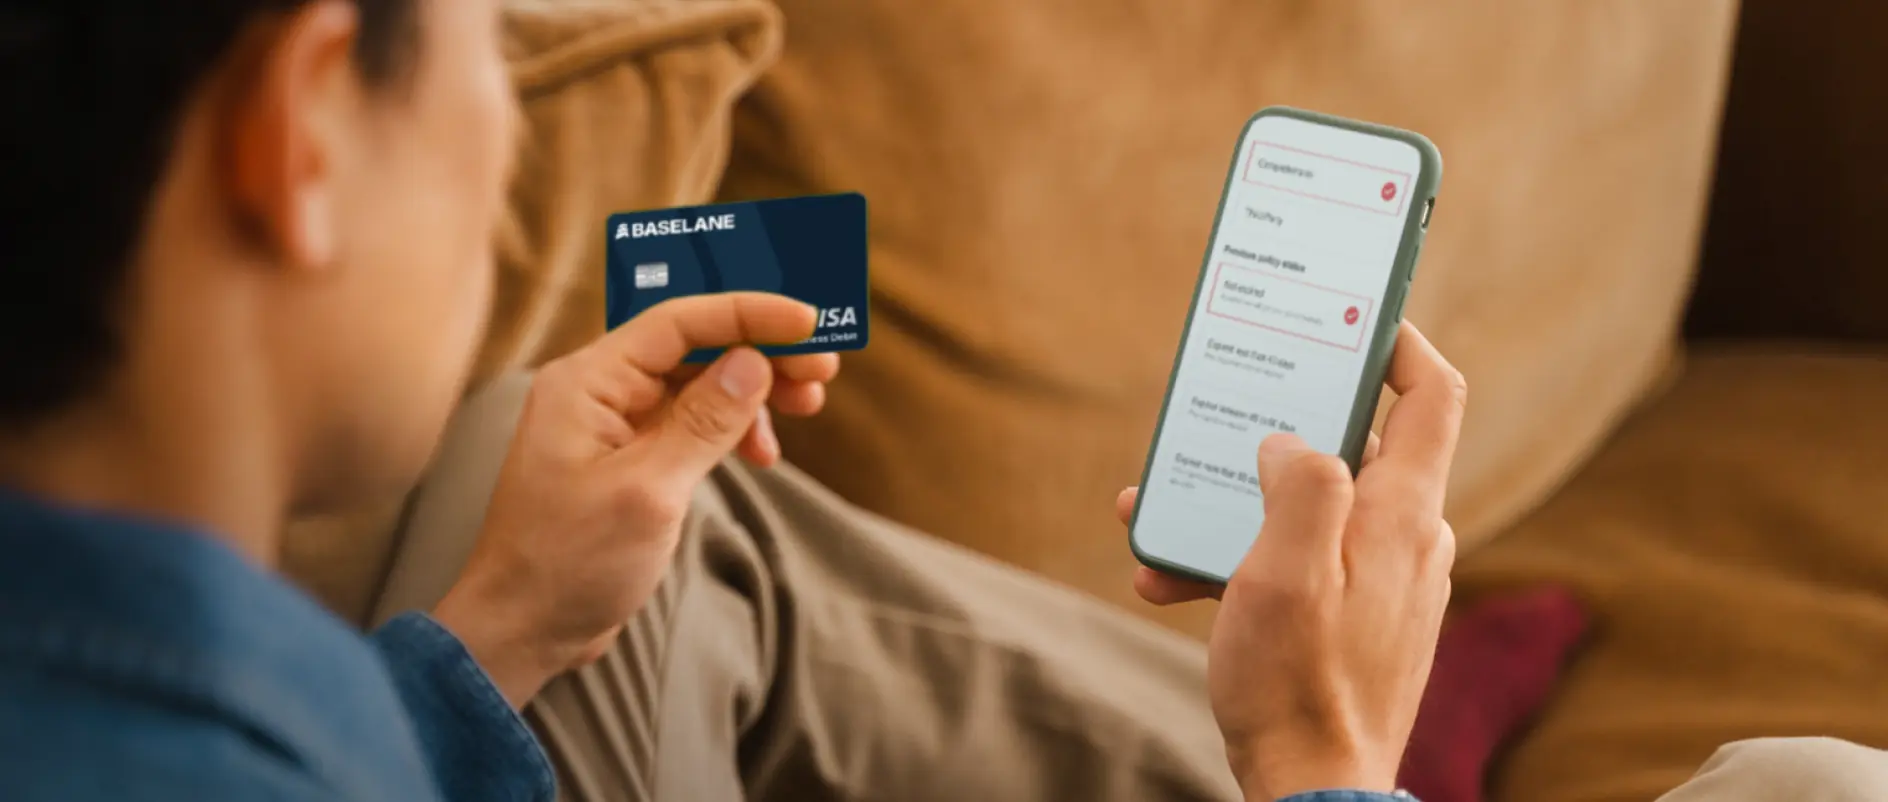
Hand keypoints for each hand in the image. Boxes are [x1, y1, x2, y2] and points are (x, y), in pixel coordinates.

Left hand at [433, 293, 838, 706]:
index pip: (679, 321)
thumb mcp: (647, 493)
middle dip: (763, 350)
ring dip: (758, 390)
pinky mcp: (634, 458)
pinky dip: (736, 429)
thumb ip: (703, 422)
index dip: (750, 313)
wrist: (525, 628)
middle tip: (824, 370)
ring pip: (703, 382)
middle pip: (696, 345)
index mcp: (588, 381)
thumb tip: (754, 363)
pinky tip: (764, 454)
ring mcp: (617, 424)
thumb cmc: (567, 564)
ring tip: (809, 404)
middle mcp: (600, 390)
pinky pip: (695, 421)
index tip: (809, 322)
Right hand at [1116, 321, 1465, 800]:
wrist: (1314, 790)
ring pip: (1315, 506)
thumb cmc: (1297, 686)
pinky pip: (1305, 559)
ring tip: (1166, 520)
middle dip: (1276, 431)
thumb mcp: (1284, 574)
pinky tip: (1175, 580)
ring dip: (1239, 504)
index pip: (1430, 394)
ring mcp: (1386, 580)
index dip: (1398, 340)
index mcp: (1401, 512)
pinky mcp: (1360, 617)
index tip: (1351, 313)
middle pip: (1356, 445)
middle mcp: (1407, 538)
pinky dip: (1245, 557)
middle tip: (1221, 417)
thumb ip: (1300, 487)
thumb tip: (1292, 442)